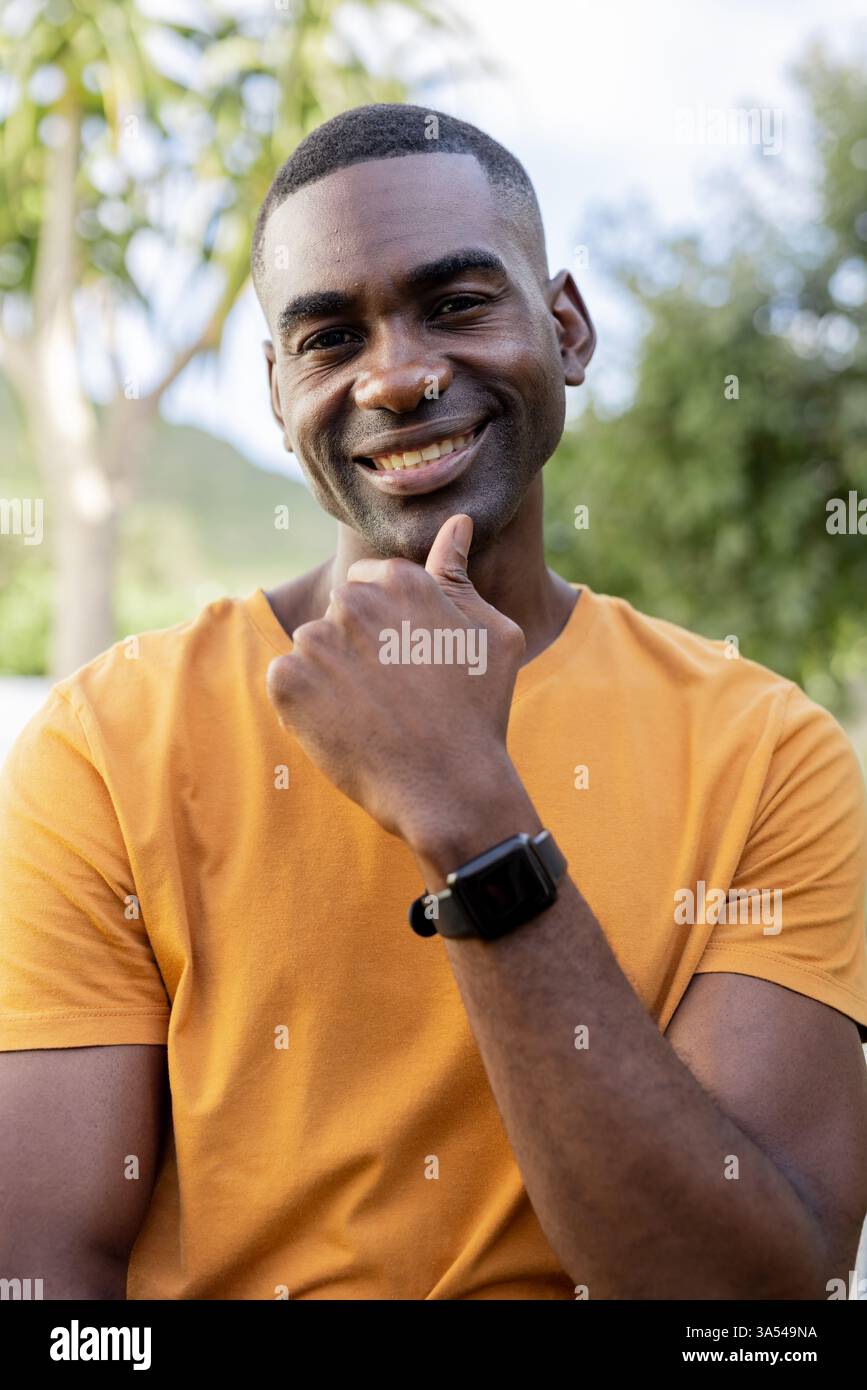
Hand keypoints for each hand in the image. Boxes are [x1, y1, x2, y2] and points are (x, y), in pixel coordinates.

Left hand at [266, 514, 525, 849]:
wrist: (449, 787)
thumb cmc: (478, 713)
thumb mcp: (491, 635)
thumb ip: (461, 575)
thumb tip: (458, 523)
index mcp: (402, 581)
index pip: (369, 583)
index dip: (386, 627)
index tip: (406, 663)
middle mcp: (355, 602)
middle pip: (339, 614)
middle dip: (356, 647)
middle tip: (391, 695)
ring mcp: (318, 641)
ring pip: (312, 649)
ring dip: (331, 677)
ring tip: (370, 716)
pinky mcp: (288, 682)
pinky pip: (286, 681)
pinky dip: (305, 705)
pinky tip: (344, 729)